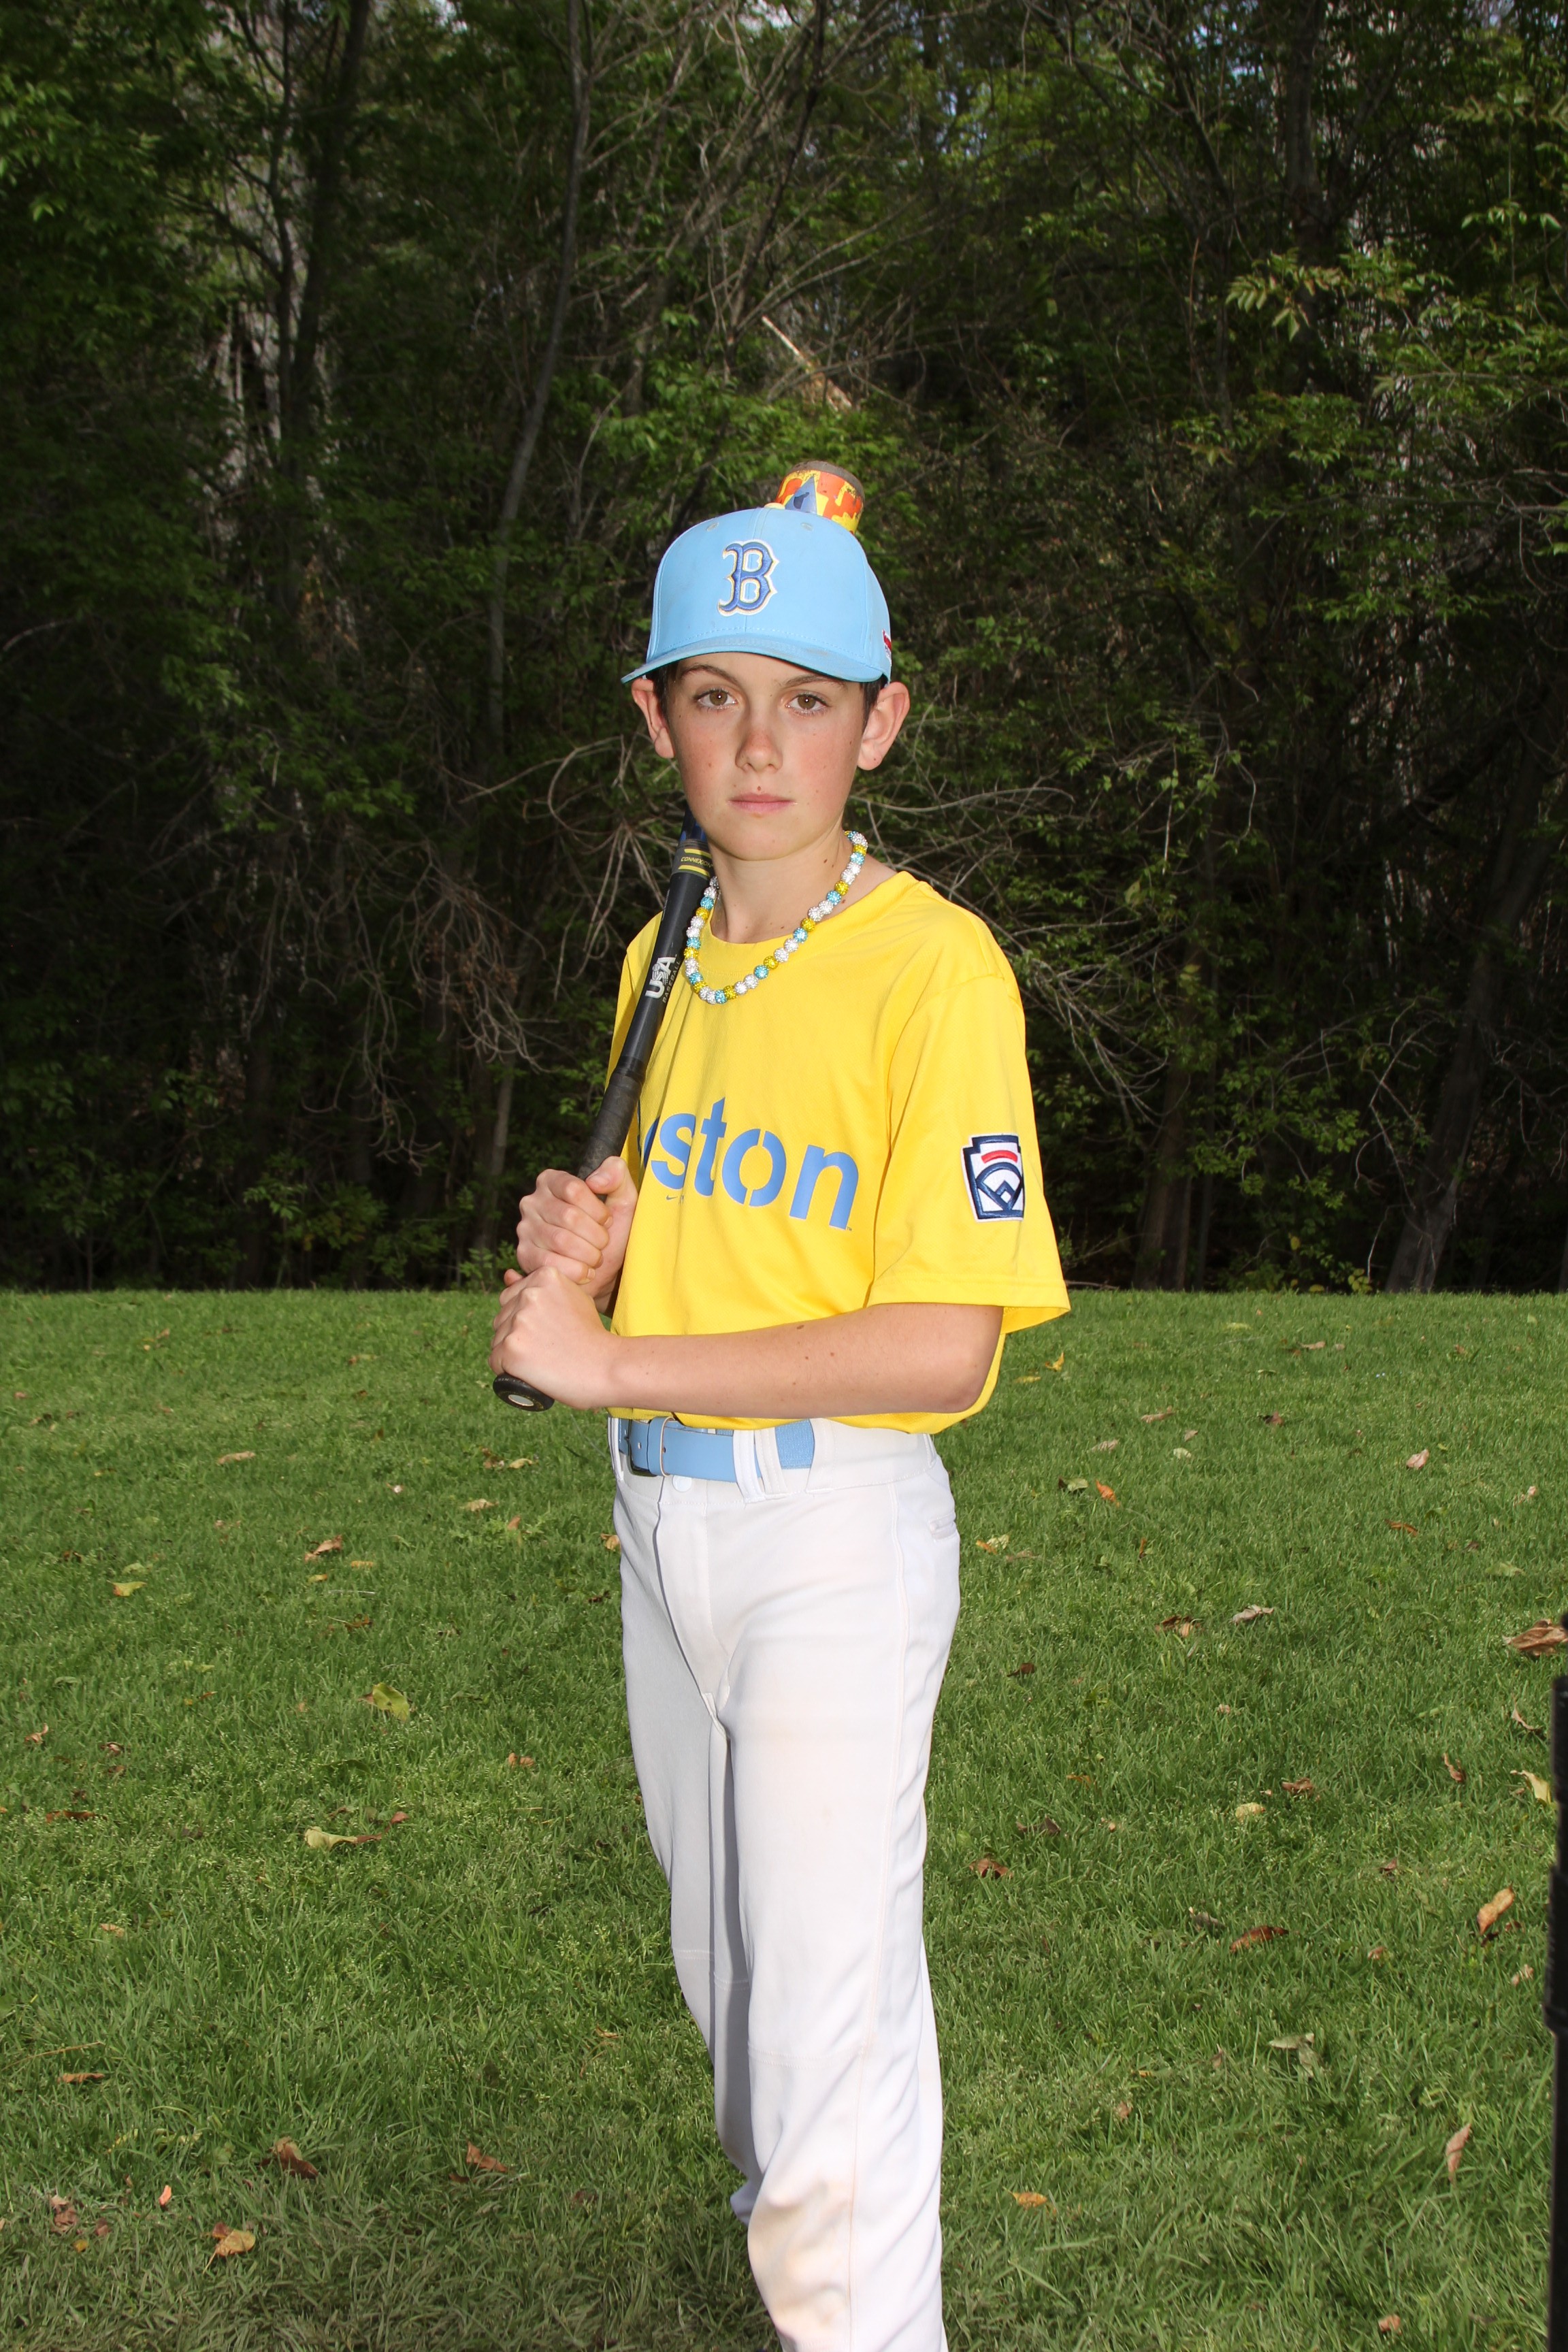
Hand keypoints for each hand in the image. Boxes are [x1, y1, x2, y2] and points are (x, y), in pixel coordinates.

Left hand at [490, 1264, 623, 1409]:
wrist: (607, 1367)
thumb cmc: (592, 1337)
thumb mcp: (574, 1299)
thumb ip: (543, 1288)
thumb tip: (506, 1275)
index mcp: (545, 1276)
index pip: (510, 1297)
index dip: (525, 1320)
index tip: (546, 1332)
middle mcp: (529, 1294)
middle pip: (502, 1319)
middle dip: (517, 1336)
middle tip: (547, 1349)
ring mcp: (519, 1320)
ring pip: (498, 1340)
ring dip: (514, 1354)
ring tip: (543, 1361)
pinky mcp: (511, 1347)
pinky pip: (495, 1361)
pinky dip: (509, 1371)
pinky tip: (531, 1372)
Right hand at [515, 1158, 636, 1308]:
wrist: (603, 1272)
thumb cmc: (611, 1232)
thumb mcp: (622, 1199)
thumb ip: (616, 1174)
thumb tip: (595, 1181)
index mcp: (553, 1181)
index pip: (574, 1189)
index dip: (597, 1209)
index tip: (607, 1220)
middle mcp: (533, 1201)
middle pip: (568, 1216)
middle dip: (596, 1235)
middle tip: (603, 1244)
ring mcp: (525, 1228)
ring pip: (561, 1240)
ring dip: (588, 1254)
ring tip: (595, 1258)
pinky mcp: (524, 1255)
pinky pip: (550, 1263)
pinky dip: (575, 1271)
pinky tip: (585, 1272)